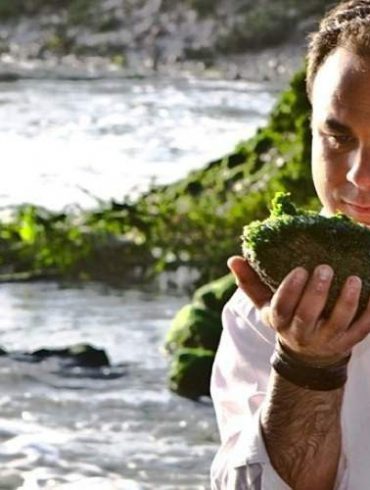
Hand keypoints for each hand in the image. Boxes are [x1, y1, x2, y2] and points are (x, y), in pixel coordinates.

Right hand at [228, 256, 369, 363]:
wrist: (308, 355)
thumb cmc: (286, 318)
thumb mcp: (266, 305)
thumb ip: (250, 282)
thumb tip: (233, 259)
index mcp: (281, 322)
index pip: (282, 307)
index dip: (290, 290)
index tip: (299, 269)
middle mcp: (302, 334)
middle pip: (308, 316)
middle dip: (317, 293)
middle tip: (325, 268)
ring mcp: (327, 340)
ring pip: (338, 323)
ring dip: (347, 301)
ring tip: (355, 278)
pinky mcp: (348, 342)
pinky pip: (363, 330)